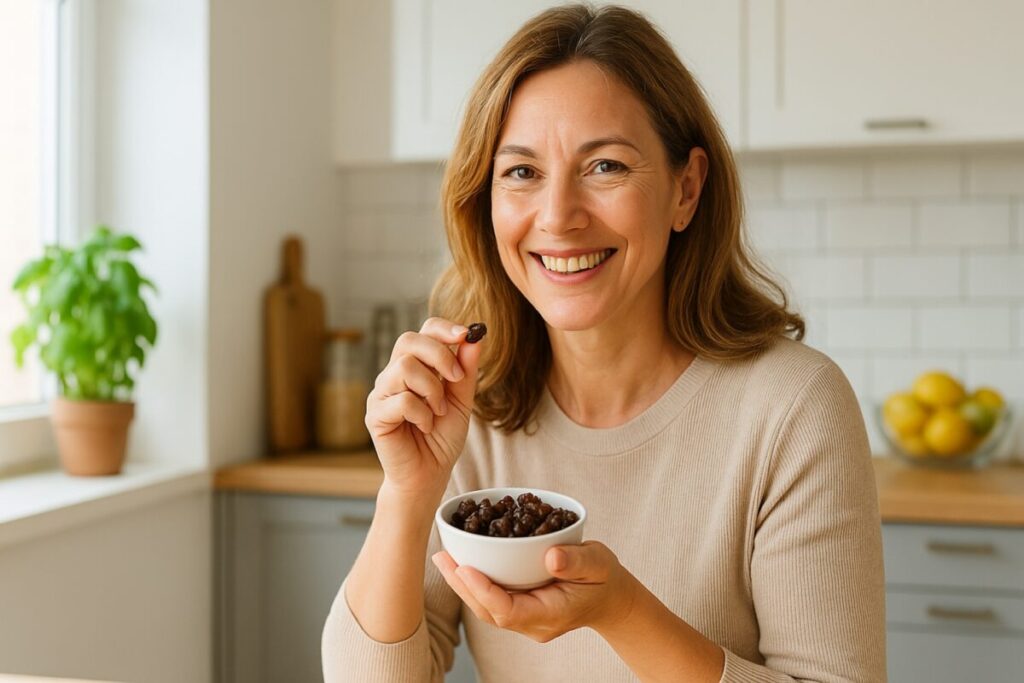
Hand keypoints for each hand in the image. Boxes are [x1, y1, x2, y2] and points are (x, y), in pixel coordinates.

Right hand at [366, 317, 484, 496]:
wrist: (429, 475)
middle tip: (455, 380)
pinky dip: (422, 413)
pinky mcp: (375, 415)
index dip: (444, 328)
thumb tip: (475, 337)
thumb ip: (465, 370)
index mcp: (415, 366)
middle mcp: (394, 374)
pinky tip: (425, 426)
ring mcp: (381, 393)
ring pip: (405, 368)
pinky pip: (401, 400)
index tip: (466, 335)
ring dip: (432, 390)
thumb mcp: (461, 401)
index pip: (423, 331)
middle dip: (439, 355)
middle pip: (409, 340)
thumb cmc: (442, 438)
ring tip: (438, 412)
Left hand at [432, 541, 637, 642]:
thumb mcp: (599, 563)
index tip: (465, 567)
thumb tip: (551, 556)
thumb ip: (578, 561)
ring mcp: (526, 620)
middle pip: (488, 611)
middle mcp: (533, 623)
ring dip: (463, 584)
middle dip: (462, 585)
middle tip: (442, 557)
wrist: (610, 599)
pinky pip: (492, 601)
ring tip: (443, 557)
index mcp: (551, 615)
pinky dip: (474, 583)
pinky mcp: (521, 609)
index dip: (483, 590)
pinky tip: (461, 563)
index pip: (508, 610)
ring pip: (486, 608)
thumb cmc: (604, 578)